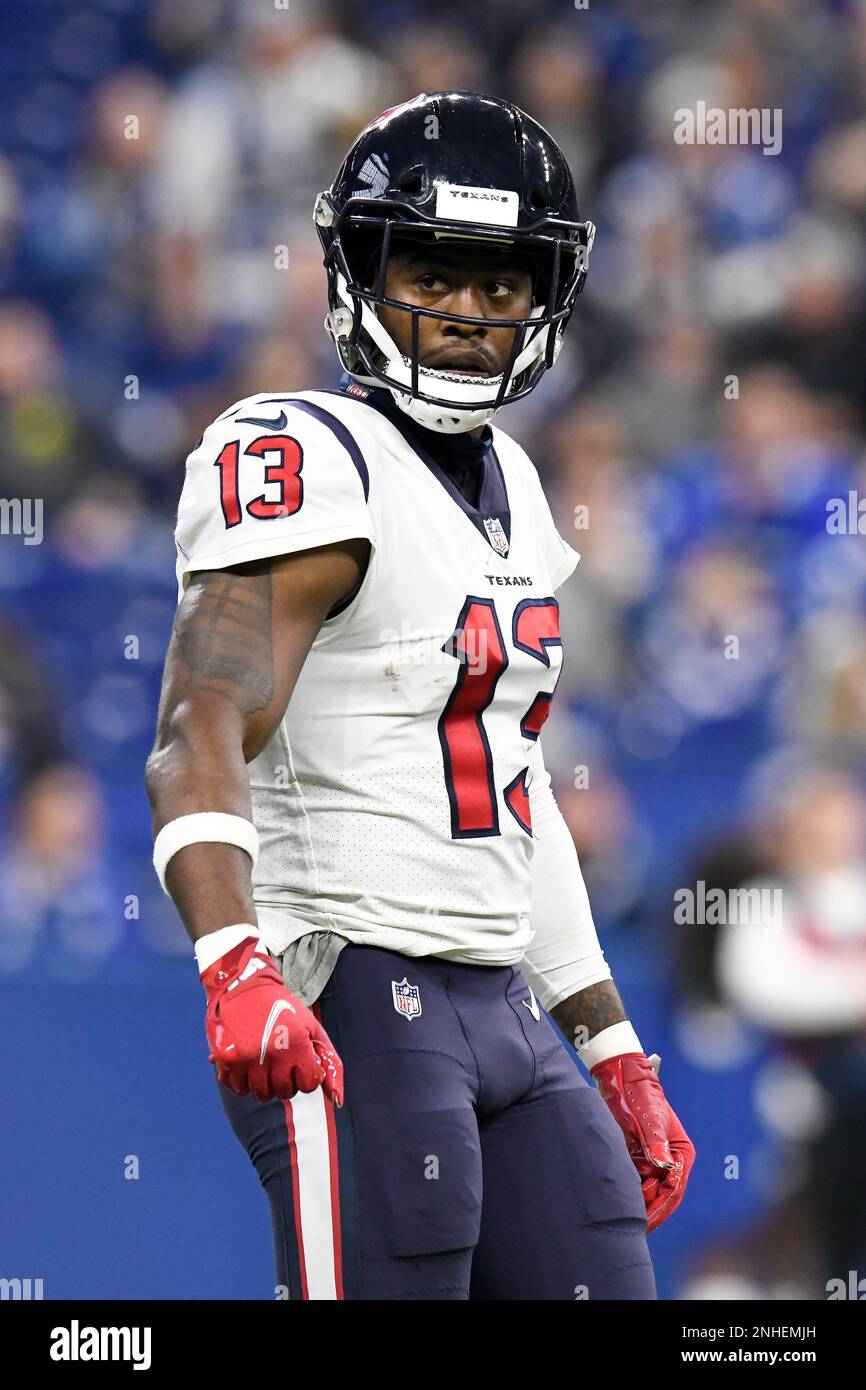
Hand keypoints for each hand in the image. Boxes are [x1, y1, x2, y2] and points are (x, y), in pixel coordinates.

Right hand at [201, 935, 343, 1105]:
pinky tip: (247, 1063)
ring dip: (264, 1084)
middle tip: (281, 1062)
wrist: (245, 987)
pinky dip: (242, 1082)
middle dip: (286, 1081)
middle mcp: (272, 1053)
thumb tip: (338, 1100)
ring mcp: (247, 1058)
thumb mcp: (312, 1029)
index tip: (299, 1062)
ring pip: (260, 1095)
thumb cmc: (284, 1010)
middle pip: (283, 1092)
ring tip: (264, 1062)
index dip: (306, 1075)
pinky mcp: (226, 1060)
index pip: (308, 1084)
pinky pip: (237, 1089)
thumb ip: (330, 1063)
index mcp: (297, 1044)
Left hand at [590, 1051, 694, 1232]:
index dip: (659, 1209)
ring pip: (646, 1191)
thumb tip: (664, 1166)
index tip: (644, 1224)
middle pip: (660, 1195)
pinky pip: (634, 1181)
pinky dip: (625, 1192)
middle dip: (646, 1212)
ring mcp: (654, 1160)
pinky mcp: (638, 1157)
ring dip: (635, 1205)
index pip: (673, 1190)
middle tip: (628, 1231)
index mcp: (681, 1153)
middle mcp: (670, 1160)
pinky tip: (611, 1203)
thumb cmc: (640, 1094)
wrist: (621, 1075)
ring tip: (617, 1222)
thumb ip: (656, 1143)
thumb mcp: (649, 1118)